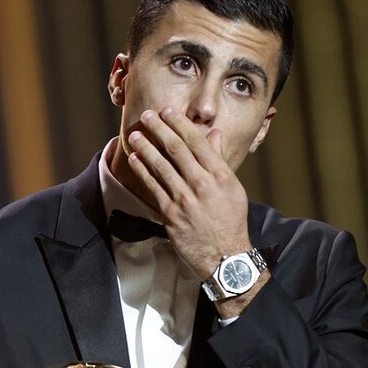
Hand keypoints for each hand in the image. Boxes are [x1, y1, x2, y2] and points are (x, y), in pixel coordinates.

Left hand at [125, 108, 250, 279]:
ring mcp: (185, 200)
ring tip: (135, 134)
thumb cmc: (230, 221)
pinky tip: (134, 160)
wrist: (225, 256)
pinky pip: (153, 188)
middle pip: (176, 150)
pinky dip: (142, 171)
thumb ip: (219, 160)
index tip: (168, 111)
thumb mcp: (232, 188)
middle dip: (159, 129)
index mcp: (220, 175)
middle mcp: (203, 185)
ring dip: (146, 147)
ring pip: (161, 166)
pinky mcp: (171, 215)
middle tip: (147, 116)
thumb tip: (213, 134)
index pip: (197, 142)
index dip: (179, 124)